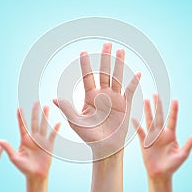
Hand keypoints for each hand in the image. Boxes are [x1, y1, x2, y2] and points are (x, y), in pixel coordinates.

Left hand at [0, 103, 60, 179]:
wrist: (35, 176)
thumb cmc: (24, 168)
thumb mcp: (14, 158)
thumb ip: (8, 148)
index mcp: (24, 140)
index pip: (22, 126)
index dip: (20, 117)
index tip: (19, 108)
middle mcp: (33, 138)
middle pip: (33, 123)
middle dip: (35, 112)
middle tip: (36, 102)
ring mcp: (41, 141)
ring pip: (43, 126)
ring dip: (45, 117)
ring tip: (46, 107)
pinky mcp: (48, 145)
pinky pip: (52, 136)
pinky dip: (55, 129)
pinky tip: (57, 123)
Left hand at [53, 43, 140, 157]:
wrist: (105, 148)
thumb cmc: (89, 136)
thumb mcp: (76, 123)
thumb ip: (67, 110)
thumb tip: (54, 98)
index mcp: (90, 97)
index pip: (87, 77)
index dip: (85, 64)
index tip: (83, 52)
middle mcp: (102, 94)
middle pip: (104, 73)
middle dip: (105, 59)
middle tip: (107, 44)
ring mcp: (114, 98)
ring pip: (117, 78)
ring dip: (119, 65)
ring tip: (121, 51)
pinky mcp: (125, 105)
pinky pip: (130, 91)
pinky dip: (133, 83)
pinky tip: (137, 73)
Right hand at [132, 96, 191, 178]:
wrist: (161, 175)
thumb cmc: (173, 166)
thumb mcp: (182, 155)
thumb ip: (189, 144)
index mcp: (171, 135)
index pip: (173, 120)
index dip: (174, 110)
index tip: (175, 100)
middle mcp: (161, 133)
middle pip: (160, 117)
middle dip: (158, 106)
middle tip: (156, 94)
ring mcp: (152, 137)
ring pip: (150, 121)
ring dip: (148, 111)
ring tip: (146, 100)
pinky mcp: (144, 142)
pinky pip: (141, 132)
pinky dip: (137, 126)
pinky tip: (134, 118)